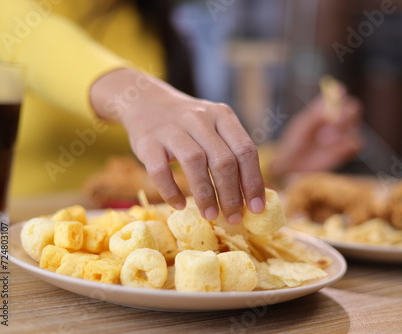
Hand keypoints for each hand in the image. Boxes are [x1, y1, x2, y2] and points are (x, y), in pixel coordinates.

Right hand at [90, 68, 264, 222]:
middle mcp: (199, 119)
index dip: (253, 181)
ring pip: (195, 162)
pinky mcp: (147, 141)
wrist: (145, 101)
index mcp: (222, 116)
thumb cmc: (189, 125)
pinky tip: (179, 205)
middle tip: (233, 218)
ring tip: (210, 215)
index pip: (245, 150)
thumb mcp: (214, 127)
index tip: (256, 208)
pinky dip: (171, 191)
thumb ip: (231, 153)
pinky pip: (160, 170)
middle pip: (223, 160)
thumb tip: (252, 196)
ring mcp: (171, 128)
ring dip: (205, 194)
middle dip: (231, 194)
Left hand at [270, 90, 362, 176]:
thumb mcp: (300, 128)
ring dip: (342, 132)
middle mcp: (338, 118)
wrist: (293, 165)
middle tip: (334, 122)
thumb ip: (314, 116)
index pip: (338, 94)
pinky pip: (357, 143)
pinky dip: (347, 145)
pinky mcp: (348, 149)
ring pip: (355, 126)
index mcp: (325, 108)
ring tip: (324, 141)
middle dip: (345, 113)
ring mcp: (344, 133)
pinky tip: (333, 149)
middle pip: (353, 108)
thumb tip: (328, 105)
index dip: (340, 93)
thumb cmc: (294, 142)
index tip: (338, 95)